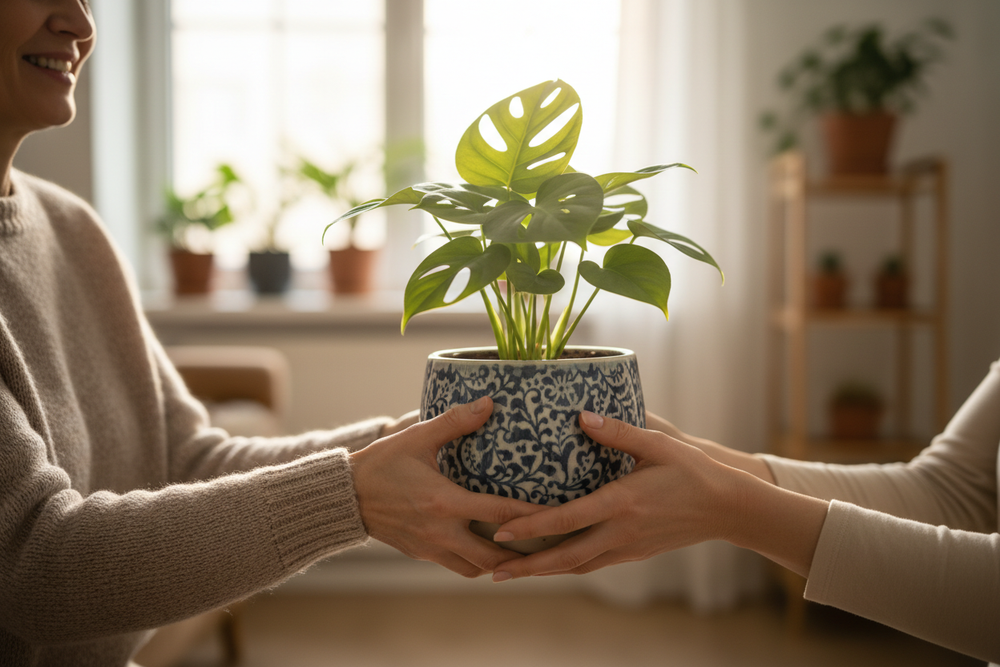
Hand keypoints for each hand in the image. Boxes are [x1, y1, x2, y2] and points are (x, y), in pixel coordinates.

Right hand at [350, 396, 543, 577]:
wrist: (342, 496)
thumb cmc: (381, 463)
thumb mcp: (416, 437)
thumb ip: (454, 422)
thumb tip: (489, 402)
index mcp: (443, 502)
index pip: (498, 514)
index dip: (531, 517)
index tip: (558, 516)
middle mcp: (440, 532)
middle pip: (493, 557)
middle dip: (522, 556)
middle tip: (549, 546)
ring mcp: (430, 548)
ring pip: (475, 569)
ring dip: (499, 564)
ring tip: (523, 553)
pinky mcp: (421, 554)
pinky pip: (457, 567)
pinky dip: (476, 563)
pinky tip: (488, 551)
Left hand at [491, 412, 827, 580]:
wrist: (726, 508)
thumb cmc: (692, 471)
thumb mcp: (658, 444)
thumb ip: (619, 432)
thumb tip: (582, 416)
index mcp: (622, 504)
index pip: (568, 520)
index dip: (532, 527)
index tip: (500, 530)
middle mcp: (620, 532)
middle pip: (564, 556)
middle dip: (525, 565)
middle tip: (490, 569)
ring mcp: (626, 548)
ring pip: (575, 566)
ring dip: (541, 572)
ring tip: (507, 573)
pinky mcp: (632, 553)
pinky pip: (591, 565)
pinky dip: (565, 568)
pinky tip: (547, 566)